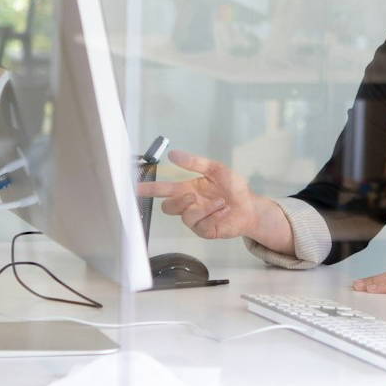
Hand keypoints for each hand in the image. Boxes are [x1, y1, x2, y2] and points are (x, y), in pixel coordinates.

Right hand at [135, 150, 278, 244]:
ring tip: (221, 201)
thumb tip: (172, 154)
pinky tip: (224, 210)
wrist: (250, 205)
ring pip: (187, 217)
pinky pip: (202, 225)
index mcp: (187, 189)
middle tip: (191, 195)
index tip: (134, 187)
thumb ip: (194, 162)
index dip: (148, 189)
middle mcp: (189, 206)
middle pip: (168, 208)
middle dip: (177, 202)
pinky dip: (214, 215)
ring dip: (205, 207)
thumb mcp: (215, 169)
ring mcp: (196, 220)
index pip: (163, 190)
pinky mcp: (206, 231)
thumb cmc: (233, 188)